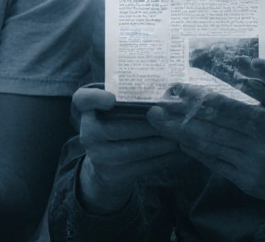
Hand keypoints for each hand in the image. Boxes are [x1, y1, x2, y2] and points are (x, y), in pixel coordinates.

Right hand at [72, 86, 188, 213]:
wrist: (104, 167)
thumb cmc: (115, 126)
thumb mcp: (111, 109)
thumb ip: (127, 97)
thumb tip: (164, 91)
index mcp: (86, 111)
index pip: (83, 99)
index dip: (96, 99)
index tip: (113, 99)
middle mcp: (88, 133)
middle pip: (122, 128)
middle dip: (153, 125)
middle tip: (176, 119)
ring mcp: (99, 156)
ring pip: (137, 149)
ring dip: (163, 143)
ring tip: (182, 136)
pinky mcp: (114, 174)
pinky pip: (144, 165)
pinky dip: (164, 158)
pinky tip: (177, 152)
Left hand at [147, 58, 264, 227]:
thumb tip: (252, 61)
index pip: (223, 107)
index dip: (196, 98)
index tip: (176, 89)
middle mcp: (256, 146)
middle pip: (208, 127)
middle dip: (178, 115)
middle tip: (154, 106)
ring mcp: (249, 167)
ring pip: (207, 146)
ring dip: (178, 134)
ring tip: (157, 122)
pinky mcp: (245, 183)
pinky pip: (214, 164)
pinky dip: (195, 152)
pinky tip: (180, 142)